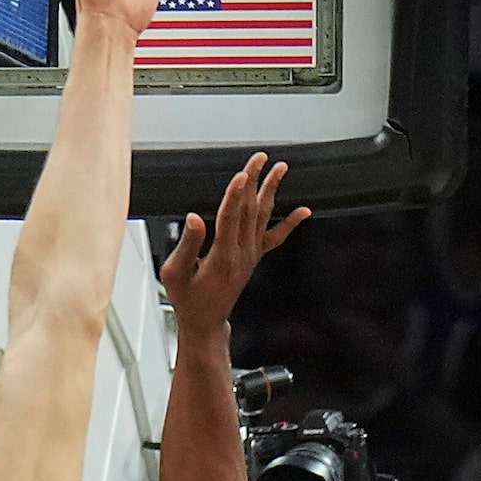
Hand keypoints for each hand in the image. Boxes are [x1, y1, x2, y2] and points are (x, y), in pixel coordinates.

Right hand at [160, 153, 309, 334]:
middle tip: (259, 158)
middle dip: (255, 181)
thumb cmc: (188, 299)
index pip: (229, 219)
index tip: (241, 175)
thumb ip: (187, 245)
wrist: (206, 322)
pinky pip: (275, 238)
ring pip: (263, 217)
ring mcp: (250, 256)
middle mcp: (241, 255)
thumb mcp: (176, 274)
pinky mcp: (253, 258)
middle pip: (250, 210)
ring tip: (280, 168)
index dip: (235, 196)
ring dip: (272, 190)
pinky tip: (304, 211)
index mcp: (220, 258)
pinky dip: (291, 224)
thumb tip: (194, 218)